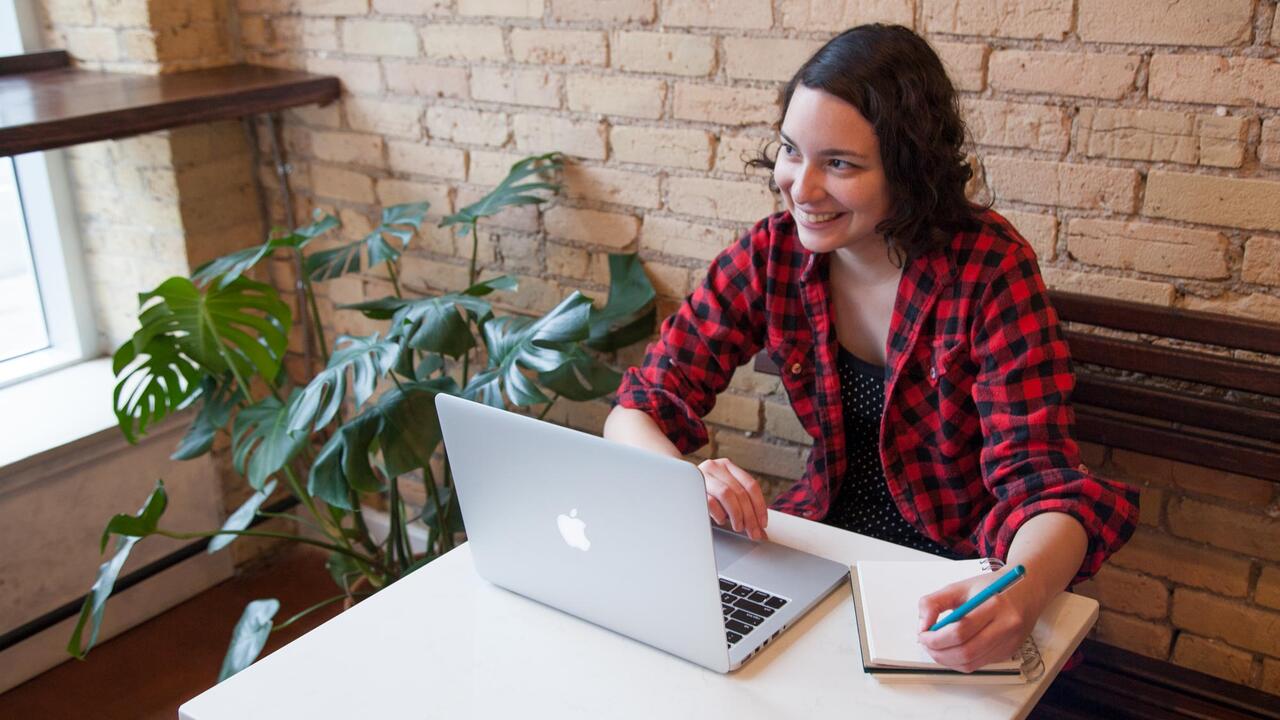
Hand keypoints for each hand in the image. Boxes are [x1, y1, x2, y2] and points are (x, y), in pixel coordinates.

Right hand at [698, 457, 768, 540]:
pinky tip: (721, 520)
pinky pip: (710, 502)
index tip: (762, 523)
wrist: (675, 485)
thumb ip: (741, 505)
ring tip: (738, 527)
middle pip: (741, 492)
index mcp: (727, 466)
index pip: (751, 485)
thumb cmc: (704, 493)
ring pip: (727, 494)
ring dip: (737, 515)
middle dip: (750, 516)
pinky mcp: (692, 488)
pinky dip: (719, 514)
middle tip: (754, 532)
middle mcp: (715, 467)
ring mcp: (703, 476)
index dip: (760, 506)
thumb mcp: (724, 494)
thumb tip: (760, 530)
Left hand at [915, 568, 1042, 672]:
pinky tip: (952, 650)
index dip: (936, 637)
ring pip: (971, 663)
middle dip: (938, 652)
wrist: (1026, 590)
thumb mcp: (960, 586)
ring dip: (947, 660)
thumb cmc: (992, 587)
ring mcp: (1009, 643)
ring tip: (936, 647)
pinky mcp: (1008, 652)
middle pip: (965, 651)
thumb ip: (934, 602)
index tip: (923, 634)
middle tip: (926, 644)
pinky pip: (978, 664)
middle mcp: (1006, 626)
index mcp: (995, 605)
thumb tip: (923, 625)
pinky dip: (960, 661)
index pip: (960, 630)